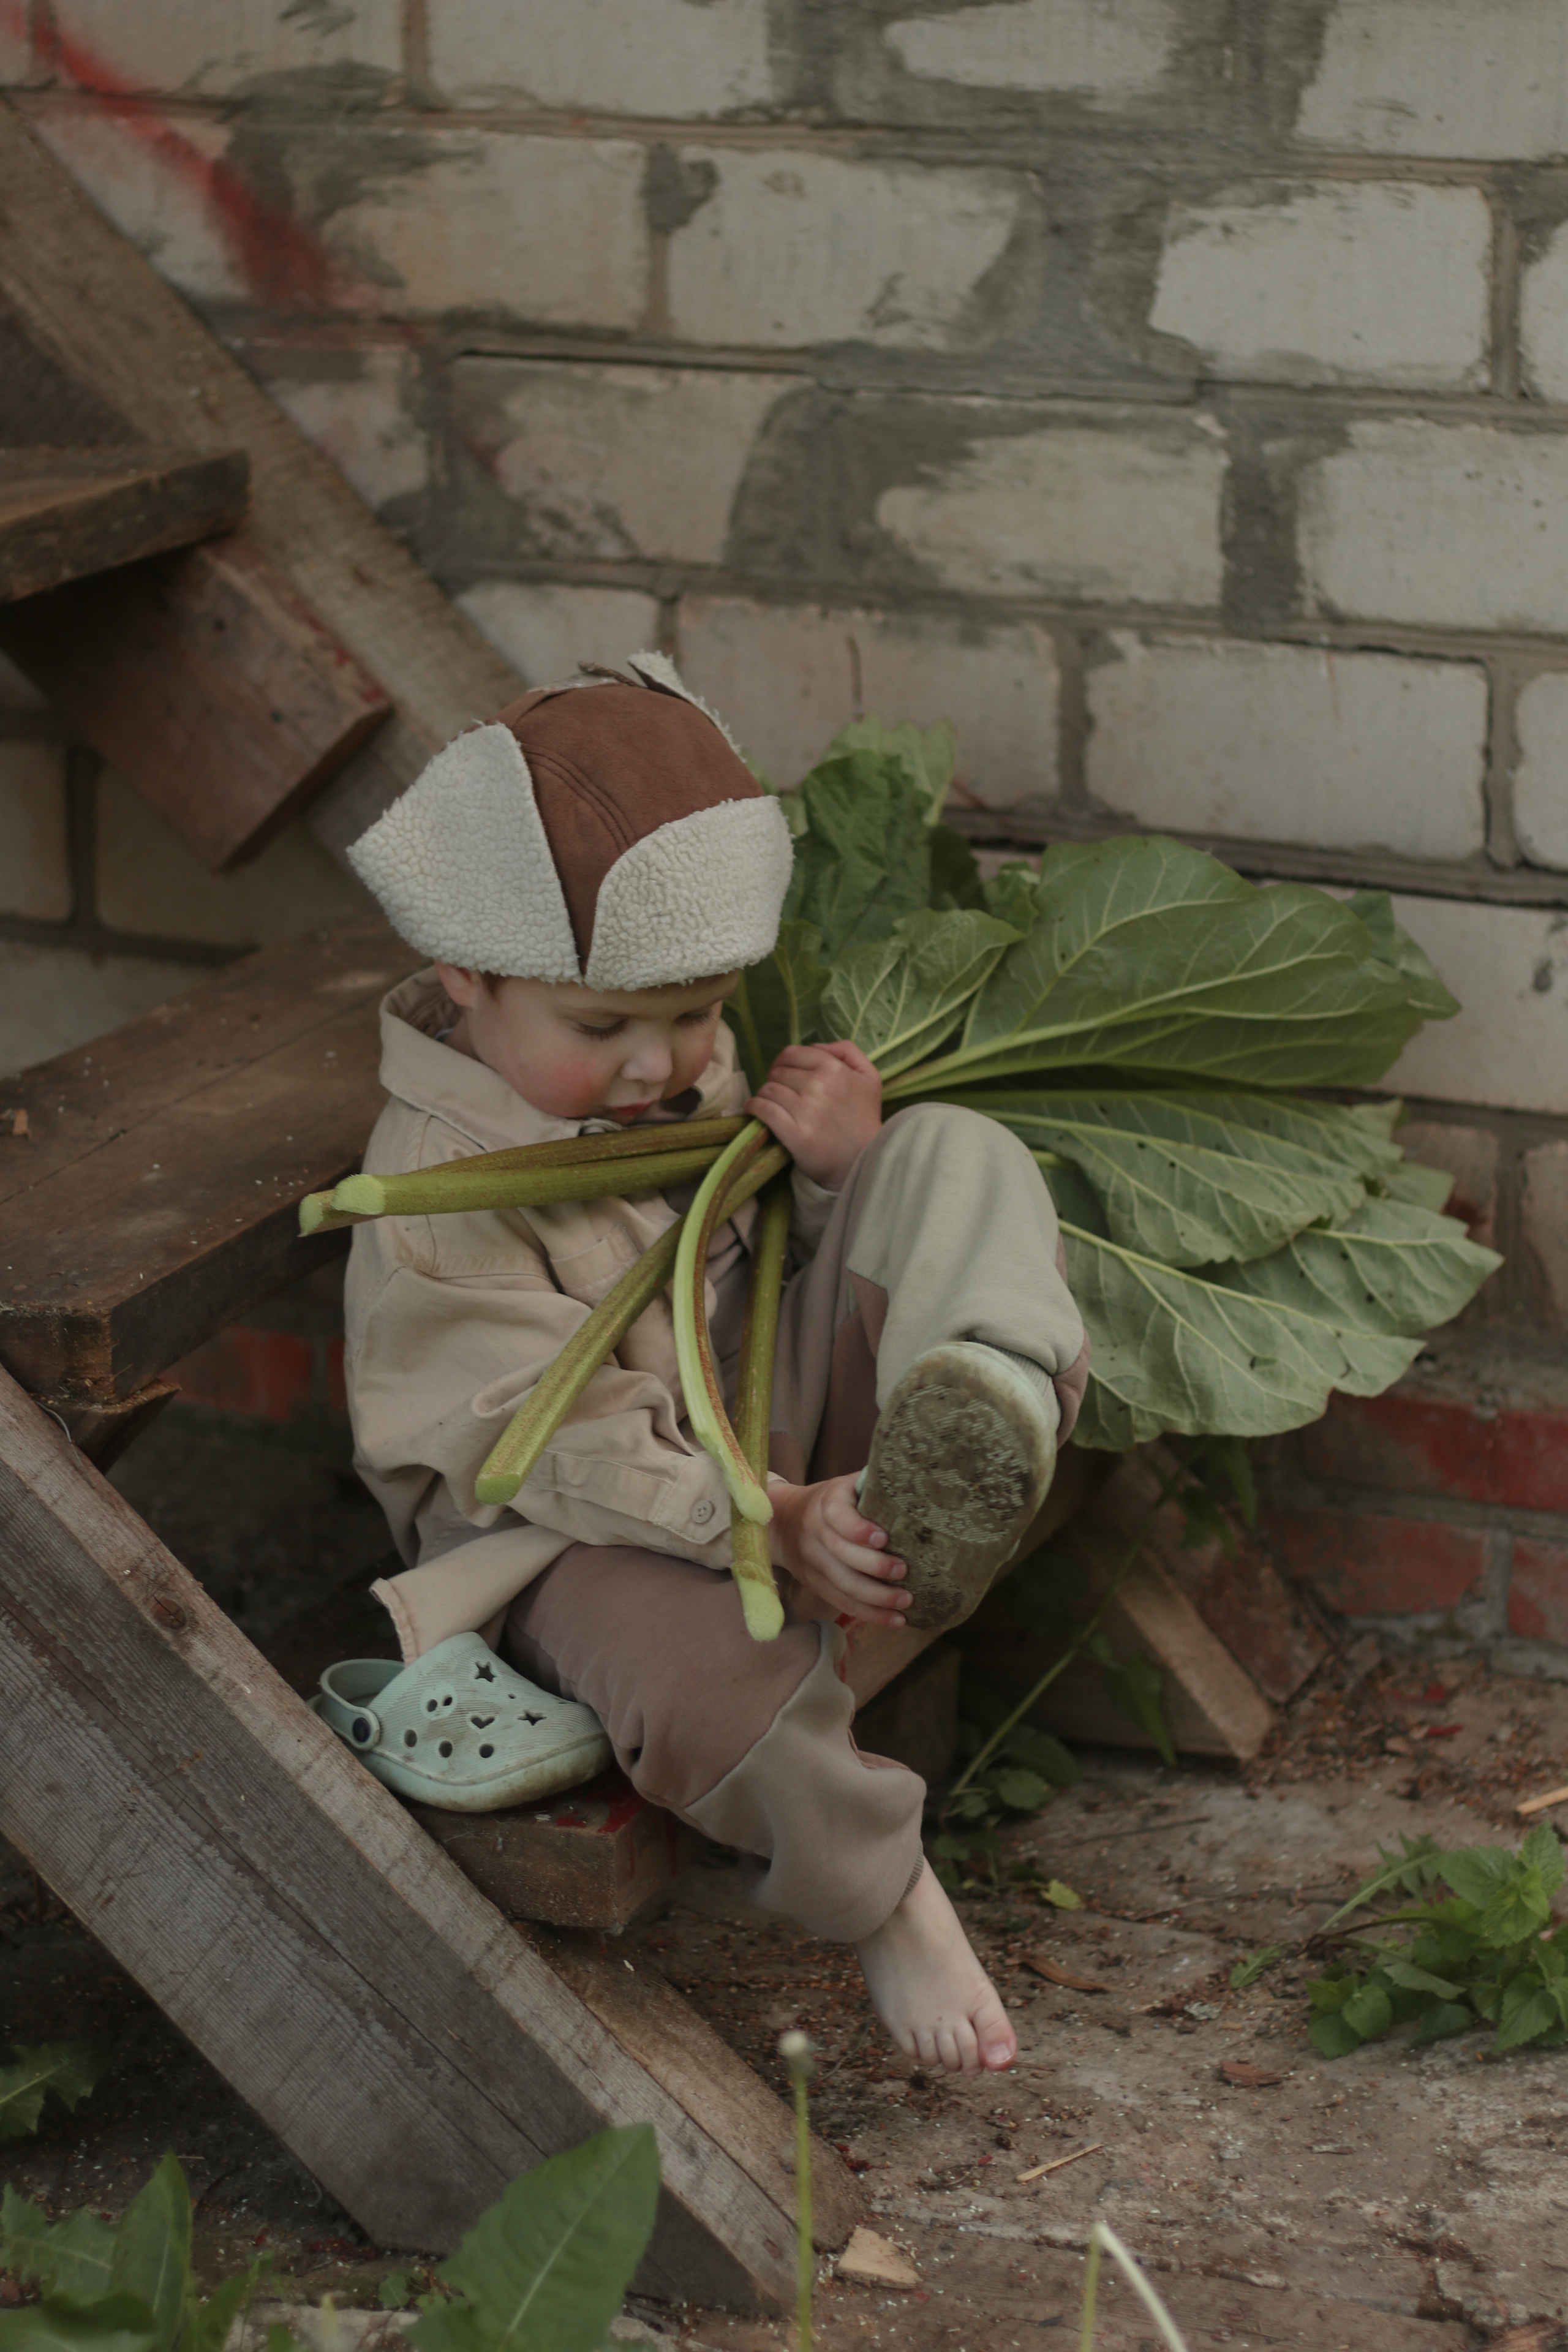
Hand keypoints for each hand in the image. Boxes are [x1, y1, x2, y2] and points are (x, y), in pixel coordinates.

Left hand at [747, 1039, 881, 1191]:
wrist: (863, 1160)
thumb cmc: (864, 1118)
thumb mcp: (869, 1077)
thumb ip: (847, 1051)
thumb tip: (815, 1045)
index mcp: (834, 1069)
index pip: (792, 1053)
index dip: (783, 1061)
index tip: (783, 1073)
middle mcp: (819, 1085)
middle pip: (778, 1072)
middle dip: (775, 1080)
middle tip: (780, 1092)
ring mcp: (806, 1110)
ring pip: (768, 1090)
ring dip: (764, 1095)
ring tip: (770, 1103)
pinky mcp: (795, 1134)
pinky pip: (764, 1110)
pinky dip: (754, 1108)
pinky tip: (754, 1110)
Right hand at [767, 1474, 909, 1626]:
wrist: (783, 1521)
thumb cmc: (833, 1500)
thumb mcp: (847, 1485)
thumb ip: (873, 1487)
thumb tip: (917, 1492)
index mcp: (826, 1502)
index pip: (838, 1516)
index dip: (859, 1529)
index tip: (883, 1538)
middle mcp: (815, 1532)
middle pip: (842, 1554)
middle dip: (875, 1566)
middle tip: (904, 1571)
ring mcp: (813, 1562)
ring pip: (843, 1584)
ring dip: (877, 1597)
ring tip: (906, 1600)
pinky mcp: (815, 1584)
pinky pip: (842, 1602)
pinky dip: (869, 1614)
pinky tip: (895, 1620)